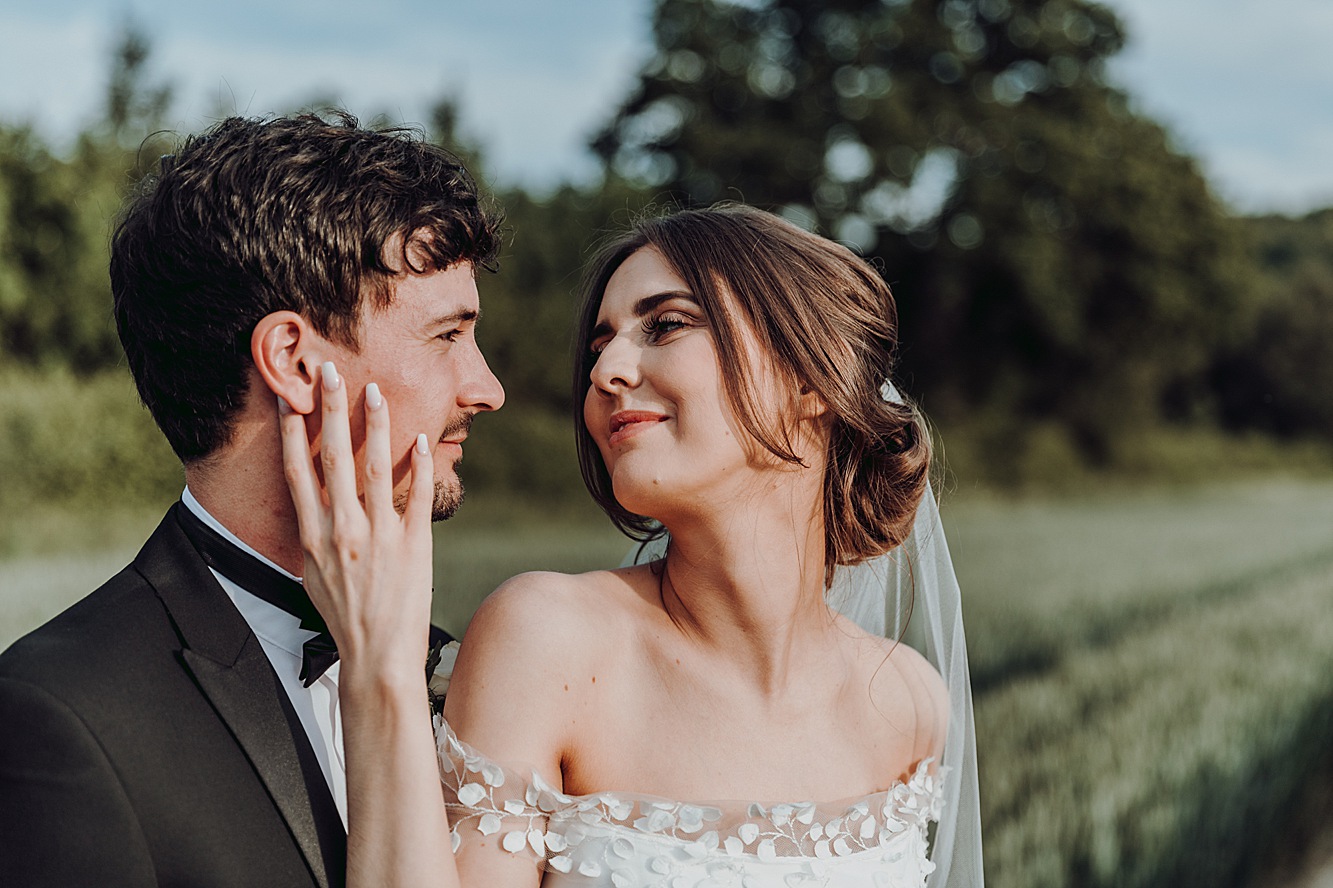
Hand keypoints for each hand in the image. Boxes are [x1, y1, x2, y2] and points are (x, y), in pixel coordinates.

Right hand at [279, 360, 434, 688]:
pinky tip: (420, 439)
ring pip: (375, 468)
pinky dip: (418, 466)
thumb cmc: (344, 618)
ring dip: (375, 425)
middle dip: (331, 411)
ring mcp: (379, 537)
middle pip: (334, 458)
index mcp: (314, 538)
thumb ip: (312, 536)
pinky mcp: (414, 546)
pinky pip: (417, 497)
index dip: (293, 435)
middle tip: (328, 372)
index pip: (298, 474)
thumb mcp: (312, 576)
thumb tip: (310, 506)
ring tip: (376, 391)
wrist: (377, 657)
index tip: (291, 401)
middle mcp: (343, 532)